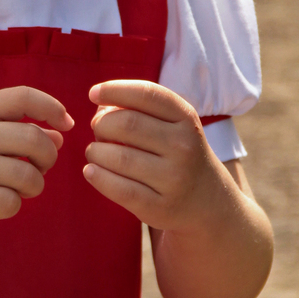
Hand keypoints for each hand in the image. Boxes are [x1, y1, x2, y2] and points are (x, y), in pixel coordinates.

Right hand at [0, 86, 73, 234]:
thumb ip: (15, 129)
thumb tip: (59, 135)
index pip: (22, 96)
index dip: (52, 107)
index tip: (67, 123)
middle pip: (33, 137)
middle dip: (48, 157)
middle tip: (40, 166)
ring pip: (27, 175)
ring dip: (34, 185)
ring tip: (21, 188)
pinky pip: (11, 203)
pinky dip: (14, 205)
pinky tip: (0, 202)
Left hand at [83, 79, 222, 232]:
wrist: (207, 200)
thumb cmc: (177, 152)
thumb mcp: (173, 125)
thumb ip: (140, 109)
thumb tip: (100, 107)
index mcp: (186, 118)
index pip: (146, 94)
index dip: (114, 89)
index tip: (94, 93)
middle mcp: (184, 146)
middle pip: (126, 124)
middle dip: (101, 124)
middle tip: (98, 130)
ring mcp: (174, 179)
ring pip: (118, 157)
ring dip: (95, 151)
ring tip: (96, 152)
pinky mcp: (160, 208)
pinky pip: (119, 189)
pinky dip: (97, 177)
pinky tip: (91, 171)